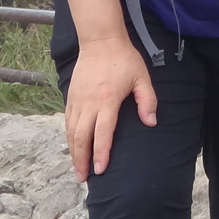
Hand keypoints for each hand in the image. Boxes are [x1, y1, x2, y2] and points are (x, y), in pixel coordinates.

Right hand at [63, 35, 157, 181]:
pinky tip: (72, 147)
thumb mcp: (142, 78)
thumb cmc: (124, 59)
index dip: (101, 153)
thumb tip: (151, 123)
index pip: (102, 133)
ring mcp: (77, 100)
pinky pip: (67, 121)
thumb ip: (148, 101)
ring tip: (77, 169)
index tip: (100, 170)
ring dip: (73, 152)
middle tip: (84, 178)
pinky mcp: (71, 96)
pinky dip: (68, 137)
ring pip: (71, 131)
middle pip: (81, 137)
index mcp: (107, 100)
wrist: (101, 40)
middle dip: (82, 160)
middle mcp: (89, 103)